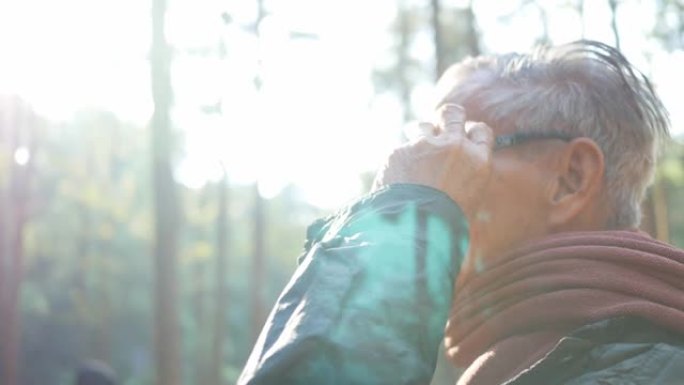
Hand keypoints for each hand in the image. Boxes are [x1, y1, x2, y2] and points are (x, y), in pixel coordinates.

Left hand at [372, 104, 493, 217]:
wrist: (415, 230)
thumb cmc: (446, 226)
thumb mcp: (468, 203)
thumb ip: (465, 180)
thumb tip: (457, 177)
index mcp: (478, 162)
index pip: (481, 131)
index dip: (471, 131)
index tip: (462, 136)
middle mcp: (455, 147)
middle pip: (453, 113)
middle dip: (446, 117)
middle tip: (438, 126)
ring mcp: (426, 146)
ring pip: (424, 125)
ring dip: (420, 134)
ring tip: (415, 154)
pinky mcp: (400, 151)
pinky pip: (402, 149)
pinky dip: (400, 160)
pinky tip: (398, 179)